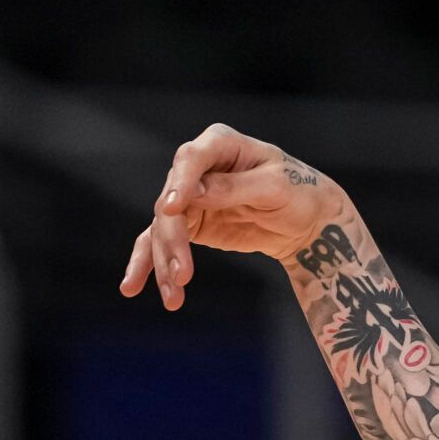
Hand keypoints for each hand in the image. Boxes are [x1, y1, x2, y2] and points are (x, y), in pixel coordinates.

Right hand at [119, 123, 342, 310]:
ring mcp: (189, 196)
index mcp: (220, 143)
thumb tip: (197, 192)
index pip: (191, 160)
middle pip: (171, 202)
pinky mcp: (190, 223)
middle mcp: (197, 166)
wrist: (306, 217)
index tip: (172, 209)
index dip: (180, 184)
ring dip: (163, 261)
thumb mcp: (276, 187)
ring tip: (172, 295)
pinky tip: (132, 286)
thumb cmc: (297, 192)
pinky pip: (162, 241)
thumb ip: (236, 187)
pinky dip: (150, 264)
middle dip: (173, 240)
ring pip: (163, 227)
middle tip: (181, 274)